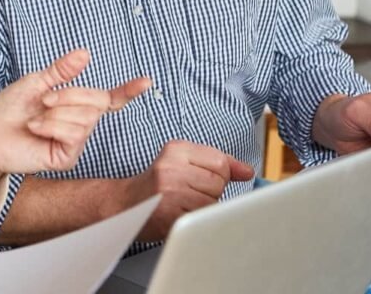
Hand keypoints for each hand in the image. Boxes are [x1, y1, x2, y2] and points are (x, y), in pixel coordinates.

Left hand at [0, 49, 149, 219]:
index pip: (108, 99)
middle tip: (43, 101)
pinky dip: (51, 125)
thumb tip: (85, 54)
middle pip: (96, 102)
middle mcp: (79, 124)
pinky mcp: (67, 157)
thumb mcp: (35, 82)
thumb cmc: (8, 111)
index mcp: (74, 105)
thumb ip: (61, 71)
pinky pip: (74, 134)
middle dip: (68, 95)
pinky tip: (35, 128)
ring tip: (36, 117)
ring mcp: (74, 142)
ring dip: (56, 112)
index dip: (128, 91)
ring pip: (85, 118)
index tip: (146, 81)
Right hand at [121, 140, 253, 240]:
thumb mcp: (182, 163)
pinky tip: (178, 214)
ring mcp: (169, 191)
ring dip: (202, 208)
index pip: (220, 162)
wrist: (122, 205)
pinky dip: (194, 220)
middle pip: (218, 183)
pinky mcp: (169, 214)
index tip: (201, 180)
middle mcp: (172, 167)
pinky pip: (200, 218)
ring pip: (212, 202)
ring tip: (182, 204)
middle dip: (209, 193)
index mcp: (177, 150)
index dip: (218, 176)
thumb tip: (247, 171)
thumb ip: (217, 163)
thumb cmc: (155, 185)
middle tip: (187, 194)